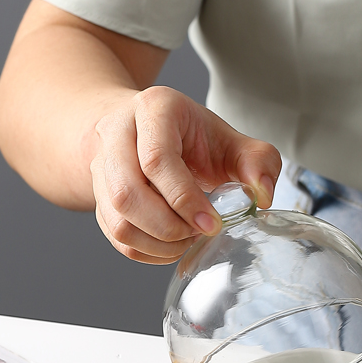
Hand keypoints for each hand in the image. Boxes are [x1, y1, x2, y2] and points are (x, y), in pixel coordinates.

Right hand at [90, 86, 280, 263]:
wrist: (146, 132)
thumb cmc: (191, 137)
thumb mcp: (230, 140)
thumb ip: (257, 162)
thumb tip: (263, 195)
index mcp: (152, 110)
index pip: (156, 161)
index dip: (185, 200)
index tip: (212, 224)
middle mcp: (116, 135)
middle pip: (126, 195)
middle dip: (168, 227)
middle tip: (198, 233)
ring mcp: (101, 168)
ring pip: (117, 221)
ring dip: (157, 243)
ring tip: (186, 239)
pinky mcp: (98, 199)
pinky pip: (116, 238)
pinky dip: (147, 252)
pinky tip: (172, 245)